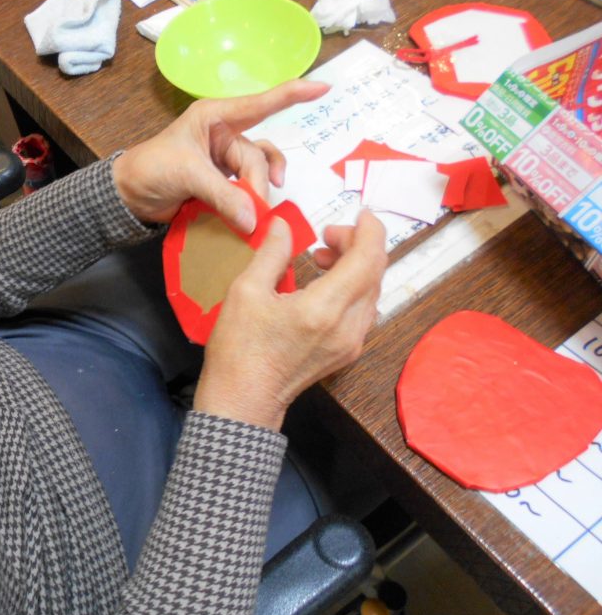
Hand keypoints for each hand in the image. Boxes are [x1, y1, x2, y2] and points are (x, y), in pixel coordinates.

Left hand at [112, 80, 329, 234]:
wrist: (130, 197)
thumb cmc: (151, 169)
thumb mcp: (186, 175)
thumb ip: (222, 195)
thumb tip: (254, 219)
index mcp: (214, 117)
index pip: (260, 103)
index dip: (292, 94)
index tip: (323, 87)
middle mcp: (224, 134)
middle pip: (257, 156)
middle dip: (257, 183)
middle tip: (251, 209)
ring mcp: (225, 159)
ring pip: (257, 172)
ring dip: (258, 191)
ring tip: (255, 211)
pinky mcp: (224, 182)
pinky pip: (249, 188)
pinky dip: (252, 202)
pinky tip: (250, 216)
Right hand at [194, 210, 387, 430]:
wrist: (243, 400)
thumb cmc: (239, 349)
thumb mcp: (246, 291)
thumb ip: (271, 253)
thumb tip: (283, 226)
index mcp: (324, 308)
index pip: (367, 258)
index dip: (369, 231)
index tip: (359, 214)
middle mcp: (347, 326)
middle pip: (374, 273)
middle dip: (358, 245)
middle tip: (325, 237)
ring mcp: (351, 342)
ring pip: (371, 291)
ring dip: (356, 267)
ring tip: (320, 260)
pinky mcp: (347, 352)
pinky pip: (363, 310)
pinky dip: (353, 288)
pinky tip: (325, 286)